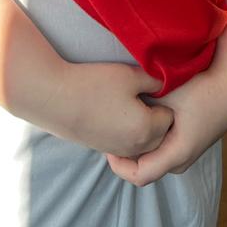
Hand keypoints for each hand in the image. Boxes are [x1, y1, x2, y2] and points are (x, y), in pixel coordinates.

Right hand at [58, 63, 173, 159]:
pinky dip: (126, 131)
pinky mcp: (103, 148)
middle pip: (160, 134)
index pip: (170, 118)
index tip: (151, 88)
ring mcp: (118, 150)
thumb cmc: (95, 85)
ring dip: (142, 126)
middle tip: (143, 95)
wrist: (56, 100)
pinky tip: (114, 111)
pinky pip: (126, 144)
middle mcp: (135, 146)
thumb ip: (155, 81)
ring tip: (128, 103)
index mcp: (147, 129)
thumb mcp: (130, 76)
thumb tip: (166, 85)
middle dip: (156, 117)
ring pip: (143, 142)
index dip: (163, 101)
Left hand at [105, 68, 226, 186]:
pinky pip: (162, 152)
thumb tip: (117, 111)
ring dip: (138, 148)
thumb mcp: (166, 95)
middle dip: (126, 156)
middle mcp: (182, 160)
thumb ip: (143, 107)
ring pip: (153, 160)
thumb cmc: (200, 88)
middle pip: (144, 169)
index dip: (118, 164)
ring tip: (125, 125)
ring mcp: (187, 154)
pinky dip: (149, 142)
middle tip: (112, 133)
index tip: (107, 144)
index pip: (139, 176)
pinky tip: (142, 120)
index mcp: (176, 153)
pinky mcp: (189, 145)